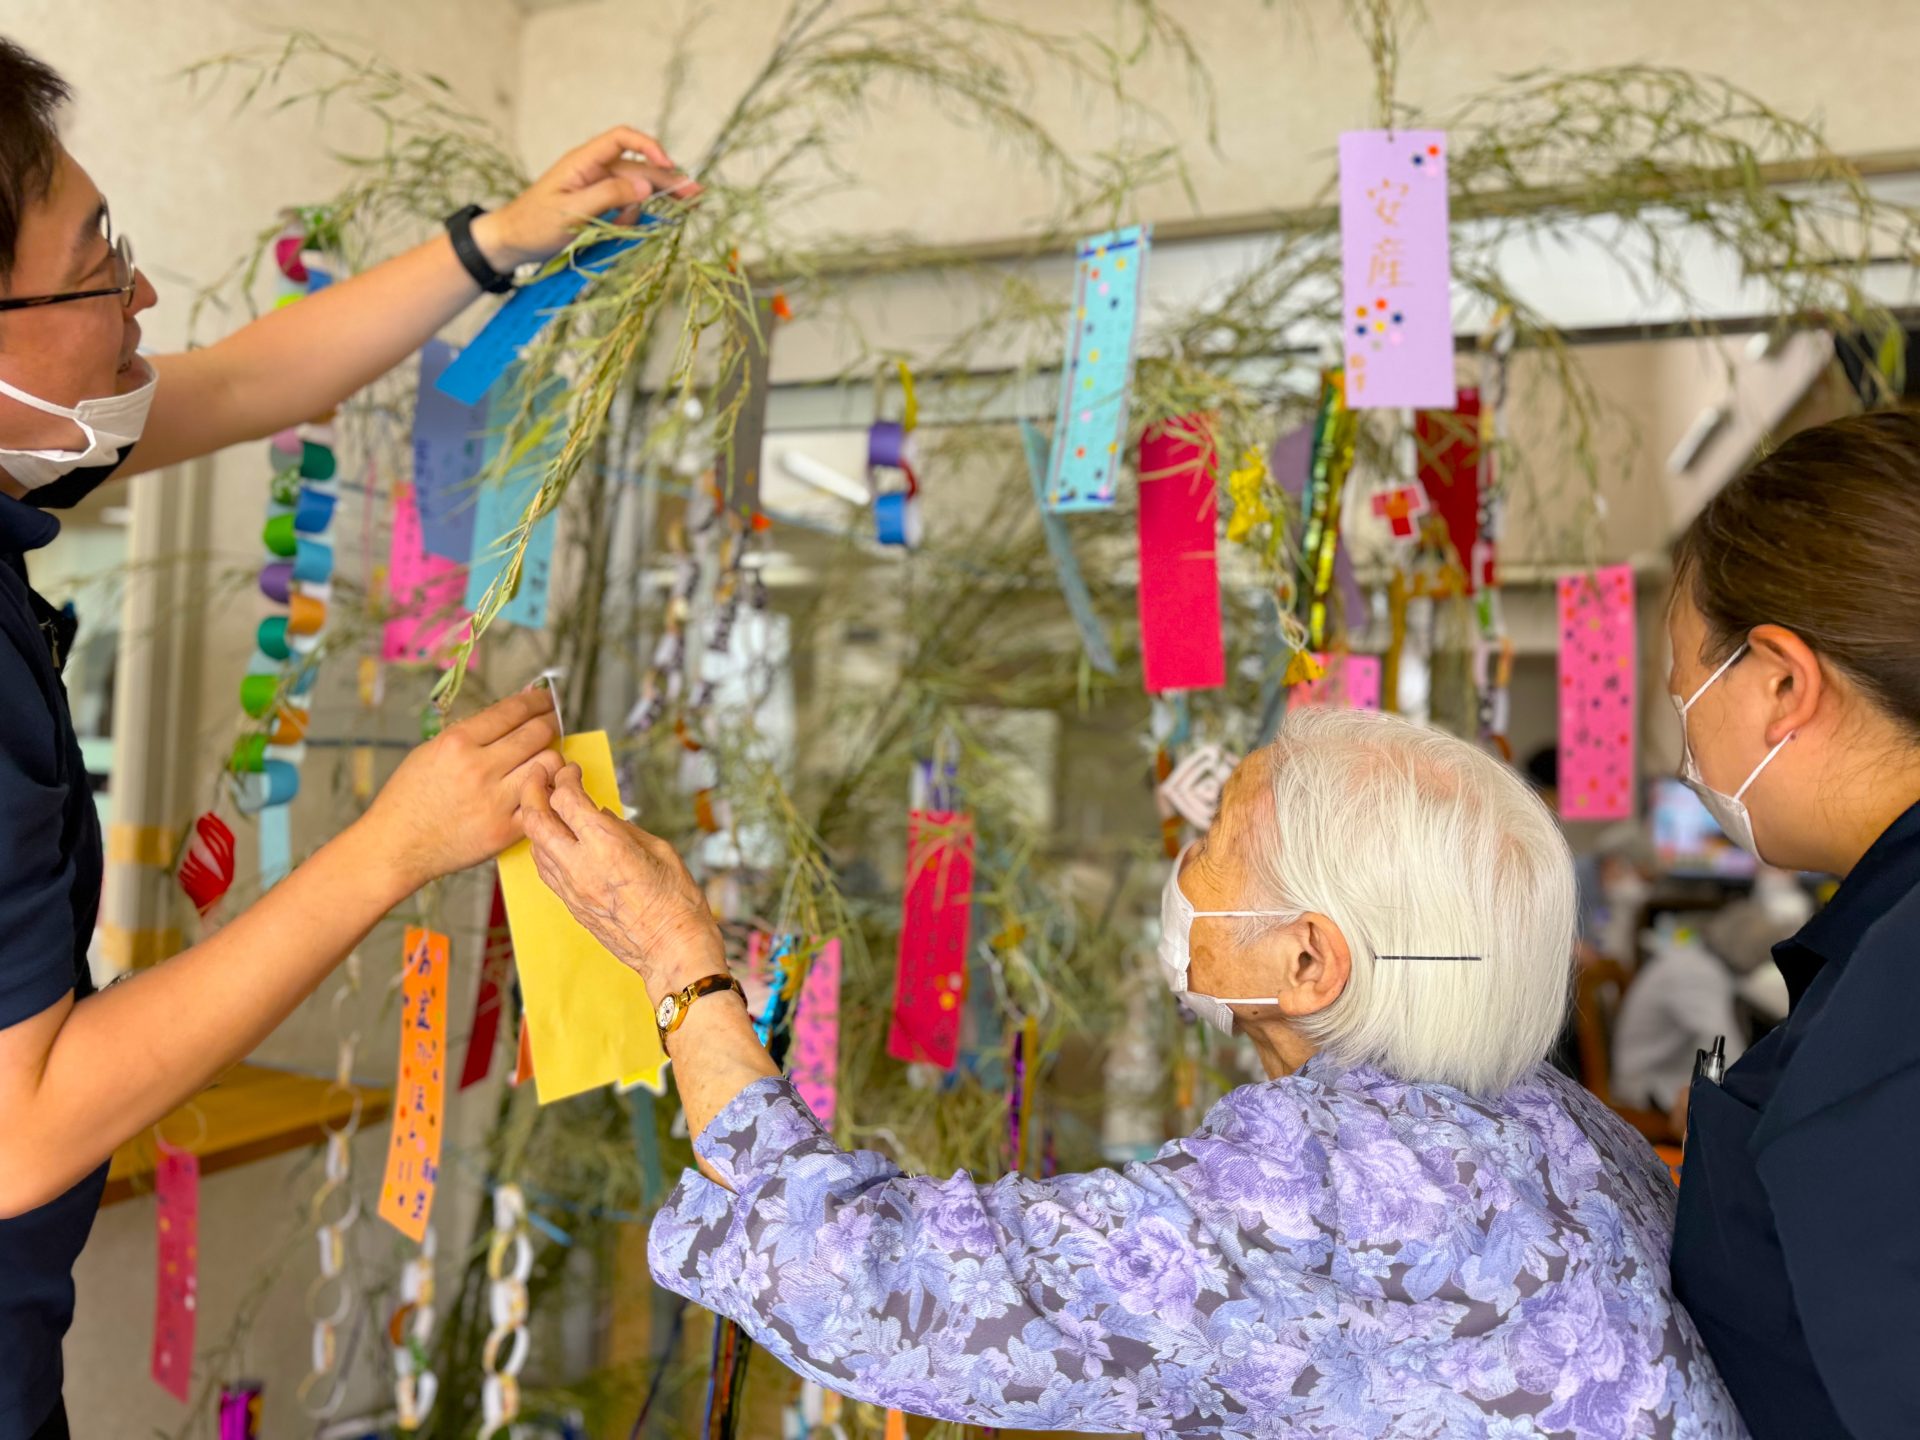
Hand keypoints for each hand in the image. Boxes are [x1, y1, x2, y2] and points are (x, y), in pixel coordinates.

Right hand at [358, 688, 562, 891]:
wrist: (395, 846)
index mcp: (457, 743)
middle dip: (550, 722)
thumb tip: (512, 710)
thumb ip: (471, 733)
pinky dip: (548, 791)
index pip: (513, 710)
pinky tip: (543, 787)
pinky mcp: (505, 830)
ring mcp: (495, 801)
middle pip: (538, 733)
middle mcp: (479, 768)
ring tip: (545, 758)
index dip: (537, 700)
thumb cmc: (408, 798)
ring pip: (549, 764)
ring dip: (553, 757)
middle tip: (552, 723)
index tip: (546, 699)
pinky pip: (544, 801)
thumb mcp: (430, 751)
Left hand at [472, 126, 700, 270]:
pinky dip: (636, 217)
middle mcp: (594, 169)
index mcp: (583, 161)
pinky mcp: (599, 206)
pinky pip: (626, 207)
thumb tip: (645, 185)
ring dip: (656, 202)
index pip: (622, 139)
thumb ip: (609, 196)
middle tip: (697, 197)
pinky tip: (634, 229)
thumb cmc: (534, 224)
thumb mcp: (571, 212)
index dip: (648, 147)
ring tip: (677, 214)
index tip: (668, 166)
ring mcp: (597, 188)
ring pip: (637, 189)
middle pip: (639, 167)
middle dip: (668, 180)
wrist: (511, 241)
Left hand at [519, 764, 723, 996]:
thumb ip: (625, 830)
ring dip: (534, 819)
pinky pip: (545, 869)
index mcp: (606, 844)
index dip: (565, 777)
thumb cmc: (677, 902)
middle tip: (538, 774)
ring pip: (534, 845)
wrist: (672, 950)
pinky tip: (553, 838)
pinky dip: (543, 846)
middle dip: (532, 789)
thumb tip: (602, 815)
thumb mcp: (660, 851)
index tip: (571, 770)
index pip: (566, 799)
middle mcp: (581, 865)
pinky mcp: (571, 905)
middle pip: (536, 818)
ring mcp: (571, 888)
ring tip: (542, 803)